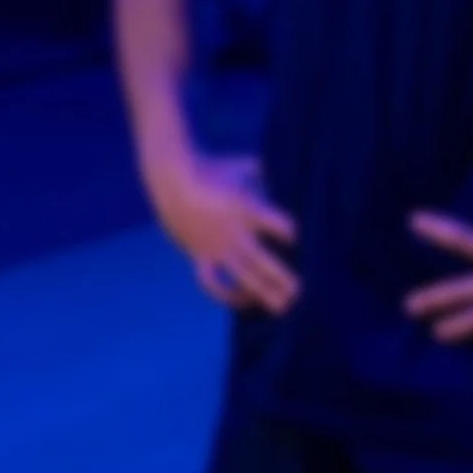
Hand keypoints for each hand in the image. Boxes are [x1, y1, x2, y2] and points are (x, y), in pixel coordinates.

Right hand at [145, 152, 299, 314]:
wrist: (172, 178)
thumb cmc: (212, 168)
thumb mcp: (244, 165)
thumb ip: (270, 174)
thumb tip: (290, 173)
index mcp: (247, 208)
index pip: (280, 226)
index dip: (291, 233)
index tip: (298, 239)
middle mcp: (234, 232)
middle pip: (263, 262)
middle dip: (283, 279)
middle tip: (301, 292)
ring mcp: (216, 247)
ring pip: (242, 278)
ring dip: (263, 294)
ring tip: (282, 307)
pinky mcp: (201, 255)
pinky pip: (212, 283)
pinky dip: (225, 295)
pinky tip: (242, 302)